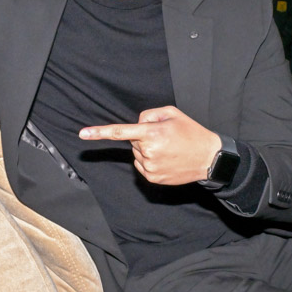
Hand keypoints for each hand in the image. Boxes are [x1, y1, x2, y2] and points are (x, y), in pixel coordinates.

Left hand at [80, 106, 220, 185]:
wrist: (209, 158)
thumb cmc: (191, 133)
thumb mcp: (172, 114)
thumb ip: (149, 115)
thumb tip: (136, 124)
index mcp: (152, 133)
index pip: (121, 132)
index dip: (100, 133)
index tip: (82, 134)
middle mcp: (148, 151)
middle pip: (133, 141)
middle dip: (145, 137)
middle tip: (166, 137)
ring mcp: (150, 167)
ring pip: (137, 154)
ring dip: (147, 150)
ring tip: (169, 149)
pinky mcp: (153, 178)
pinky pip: (142, 165)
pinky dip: (150, 161)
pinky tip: (167, 159)